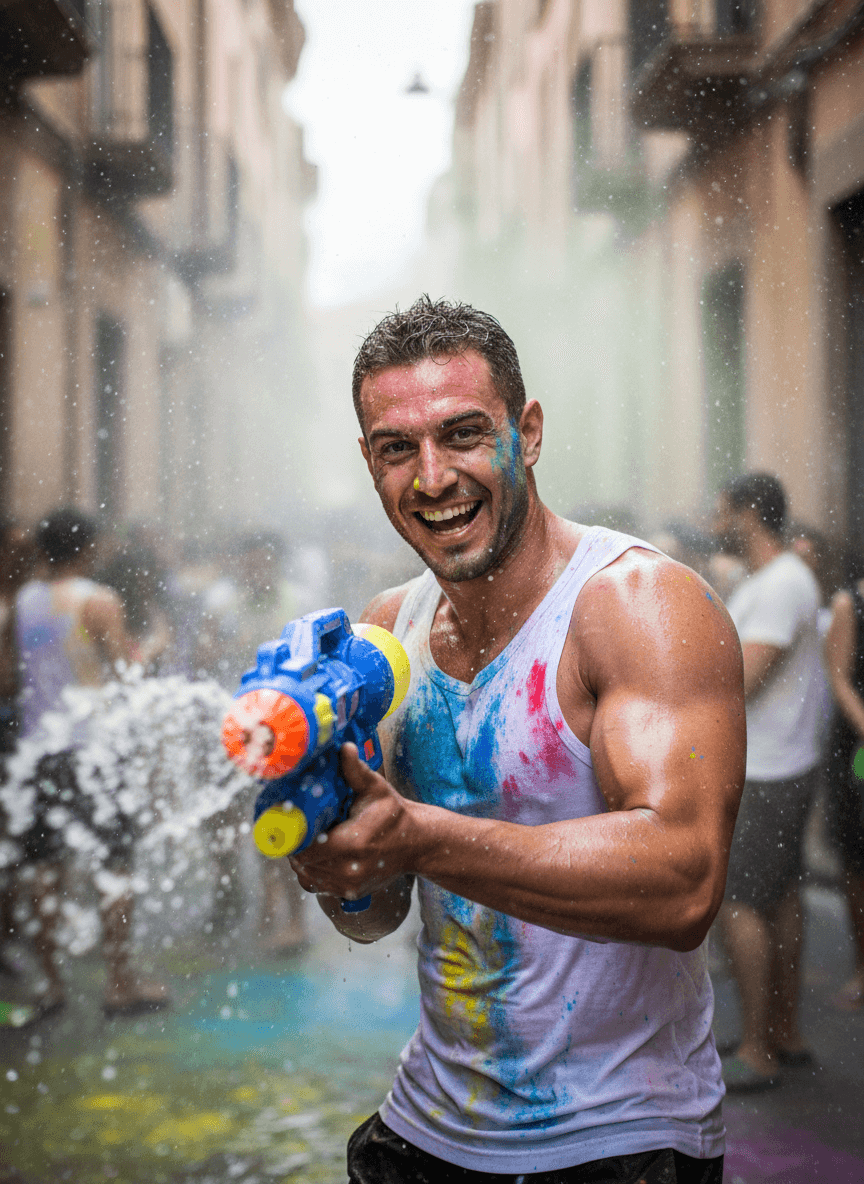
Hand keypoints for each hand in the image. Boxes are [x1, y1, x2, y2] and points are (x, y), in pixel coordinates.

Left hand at [289, 743, 416, 901]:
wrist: (416, 844)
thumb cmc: (393, 813)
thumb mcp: (376, 788)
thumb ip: (355, 770)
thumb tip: (344, 747)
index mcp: (353, 843)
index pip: (305, 847)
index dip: (294, 835)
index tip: (292, 820)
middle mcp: (349, 870)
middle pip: (302, 861)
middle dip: (296, 844)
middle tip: (297, 825)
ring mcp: (348, 885)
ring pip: (306, 874)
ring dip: (302, 858)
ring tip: (308, 838)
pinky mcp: (349, 894)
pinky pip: (315, 884)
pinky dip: (311, 870)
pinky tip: (319, 853)